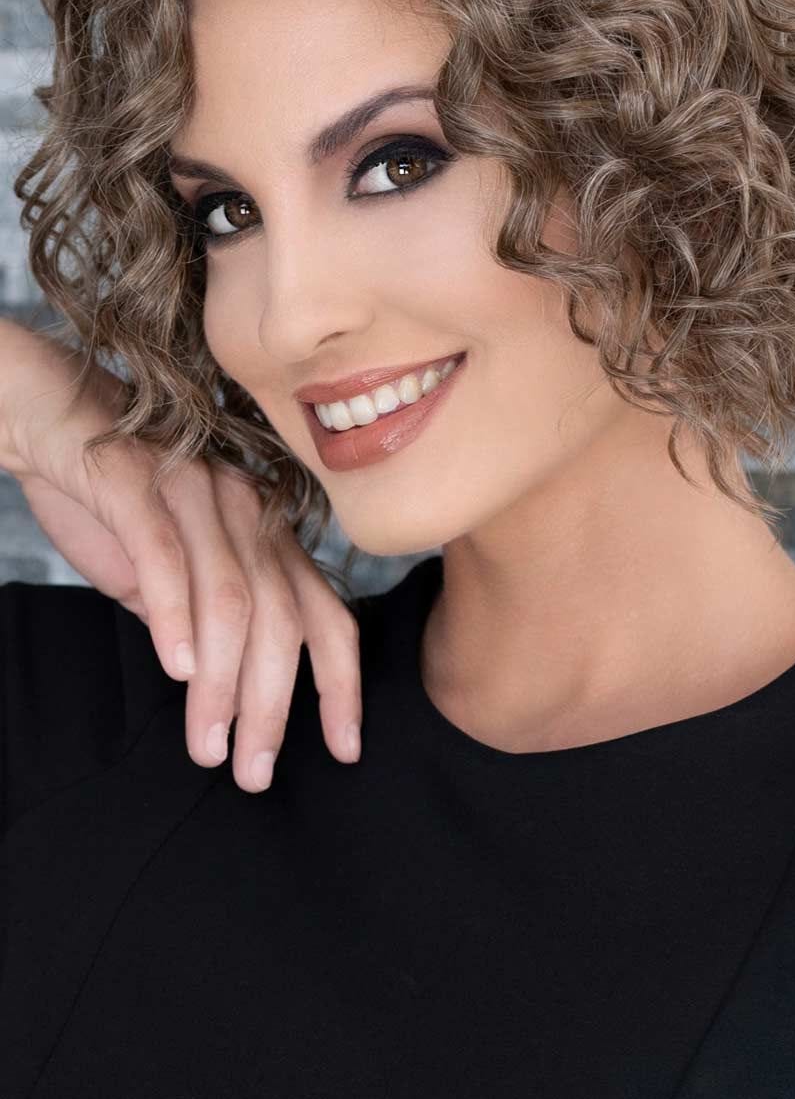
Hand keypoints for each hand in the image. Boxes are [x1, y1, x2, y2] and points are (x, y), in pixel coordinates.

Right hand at [0, 322, 362, 789]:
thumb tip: (225, 689)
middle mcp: (247, 511)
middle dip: (273, 706)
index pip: (328, 614)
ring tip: (208, 743)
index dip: (342, 685)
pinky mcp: (140, 485)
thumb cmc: (115, 503)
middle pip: (284, 620)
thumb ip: (206, 620)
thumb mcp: (174, 575)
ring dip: (224, 683)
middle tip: (252, 772)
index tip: (343, 749)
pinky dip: (178, 615)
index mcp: (267, 534)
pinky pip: (169, 555)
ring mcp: (199, 495)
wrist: (53, 421)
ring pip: (233, 599)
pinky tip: (178, 668)